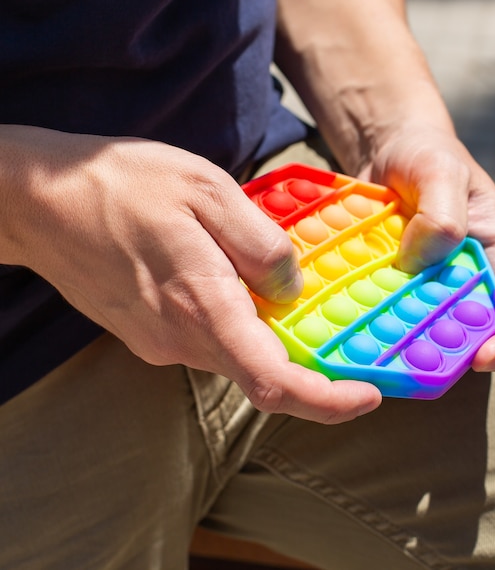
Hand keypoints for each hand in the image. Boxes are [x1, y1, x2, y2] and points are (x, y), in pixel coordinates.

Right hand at [1, 126, 381, 422]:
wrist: (38, 200)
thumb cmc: (122, 184)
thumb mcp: (208, 191)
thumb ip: (261, 245)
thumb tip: (293, 289)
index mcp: (202, 305)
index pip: (273, 381)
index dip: (327, 401)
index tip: (365, 396)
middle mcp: (180, 339)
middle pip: (261, 373)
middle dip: (308, 364)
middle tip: (341, 332)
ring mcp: (160, 341)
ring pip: (235, 353)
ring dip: (270, 335)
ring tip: (282, 290)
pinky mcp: (148, 333)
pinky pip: (209, 338)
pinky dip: (238, 323)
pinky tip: (236, 282)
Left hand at [362, 123, 494, 372]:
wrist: (387, 154)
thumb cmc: (427, 156)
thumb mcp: (440, 170)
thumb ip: (441, 213)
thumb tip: (419, 262)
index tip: (485, 357)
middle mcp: (470, 283)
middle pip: (475, 338)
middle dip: (449, 357)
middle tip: (415, 359)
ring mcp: (430, 290)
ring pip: (426, 336)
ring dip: (403, 347)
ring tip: (374, 346)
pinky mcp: (395, 290)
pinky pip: (386, 316)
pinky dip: (370, 324)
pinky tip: (344, 320)